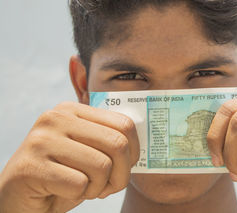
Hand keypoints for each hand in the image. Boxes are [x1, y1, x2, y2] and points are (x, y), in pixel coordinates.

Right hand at [0, 102, 139, 212]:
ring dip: (99, 187)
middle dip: (122, 174)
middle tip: (110, 186)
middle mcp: (56, 118)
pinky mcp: (32, 166)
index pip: (124, 124)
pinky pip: (79, 184)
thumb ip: (108, 138)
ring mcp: (42, 140)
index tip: (126, 166)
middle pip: (117, 144)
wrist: (20, 198)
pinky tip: (64, 192)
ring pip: (102, 166)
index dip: (134, 151)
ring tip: (83, 188)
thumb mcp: (87, 150)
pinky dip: (80, 195)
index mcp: (72, 109)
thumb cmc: (62, 175)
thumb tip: (145, 139)